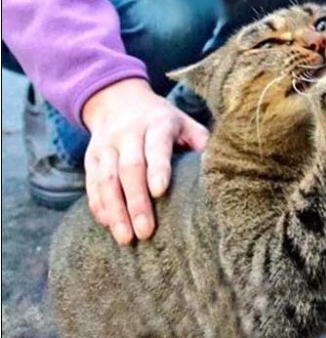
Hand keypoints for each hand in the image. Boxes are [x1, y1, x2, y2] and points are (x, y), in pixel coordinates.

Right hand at [82, 78, 207, 244]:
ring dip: (115, 209)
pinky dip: (98, 205)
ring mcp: (106, 145)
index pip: (156, 145)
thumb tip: (222, 170)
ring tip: (125, 238)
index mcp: (157, 122)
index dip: (158, 167)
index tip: (160, 191)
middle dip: (137, 201)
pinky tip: (108, 225)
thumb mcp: (185, 123)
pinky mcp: (91, 157)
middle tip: (144, 232)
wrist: (118, 99)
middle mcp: (129, 132)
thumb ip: (200, 143)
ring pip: (106, 178)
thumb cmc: (164, 122)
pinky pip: (92, 183)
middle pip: (130, 167)